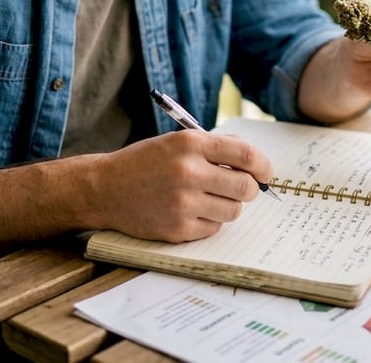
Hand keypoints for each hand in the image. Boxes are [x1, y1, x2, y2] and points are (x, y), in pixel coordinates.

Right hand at [90, 130, 272, 241]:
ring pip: (233, 210)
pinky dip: (209, 221)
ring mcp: (183, 203)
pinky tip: (190, 211)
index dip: (263, 166)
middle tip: (240, 188)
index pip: (246, 154)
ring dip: (228, 206)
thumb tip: (256, 164)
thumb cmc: (146, 163)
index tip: (265, 173)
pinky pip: (214, 228)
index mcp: (191, 144)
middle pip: (246, 187)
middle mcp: (188, 172)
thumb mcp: (178, 142)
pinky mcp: (178, 228)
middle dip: (248, 189)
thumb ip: (216, 148)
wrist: (105, 188)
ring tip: (208, 199)